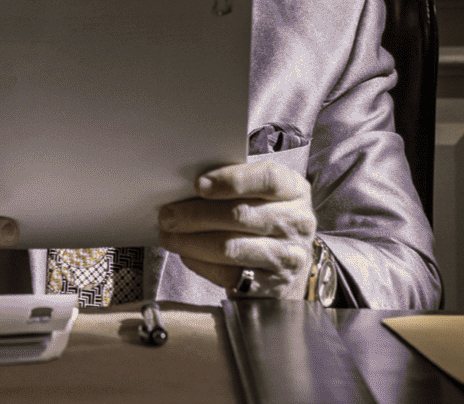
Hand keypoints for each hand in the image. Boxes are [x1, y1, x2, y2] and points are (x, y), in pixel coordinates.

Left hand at [157, 159, 315, 297]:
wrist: (287, 260)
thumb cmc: (264, 215)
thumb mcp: (261, 192)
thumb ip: (234, 183)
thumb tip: (188, 186)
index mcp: (294, 189)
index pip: (267, 179)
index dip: (231, 180)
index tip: (199, 184)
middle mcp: (297, 222)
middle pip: (241, 215)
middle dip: (196, 215)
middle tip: (167, 215)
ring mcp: (287, 256)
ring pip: (231, 247)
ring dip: (191, 241)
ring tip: (168, 236)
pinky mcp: (271, 285)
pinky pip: (228, 274)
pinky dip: (200, 263)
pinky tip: (185, 254)